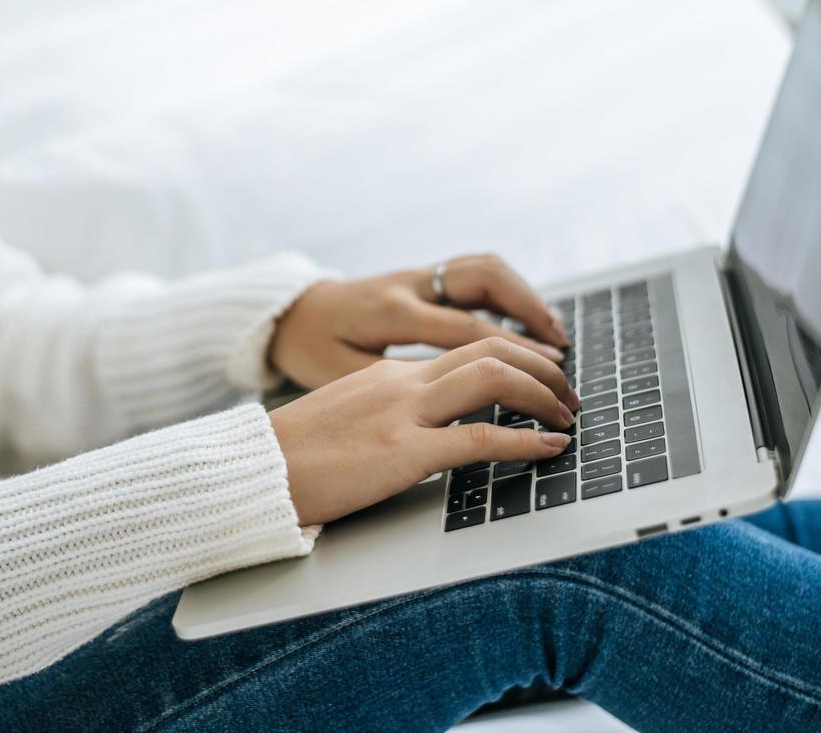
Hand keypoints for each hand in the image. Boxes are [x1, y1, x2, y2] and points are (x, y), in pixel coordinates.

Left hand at [269, 253, 569, 389]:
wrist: (285, 313)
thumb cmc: (309, 351)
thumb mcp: (340, 375)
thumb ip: (392, 386)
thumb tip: (448, 409)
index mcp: (390, 313)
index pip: (468, 331)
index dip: (514, 357)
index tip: (549, 379)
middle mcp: (408, 286)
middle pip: (485, 286)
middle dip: (531, 319)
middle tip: (562, 362)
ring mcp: (416, 276)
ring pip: (484, 270)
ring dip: (525, 298)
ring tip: (555, 337)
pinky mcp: (420, 278)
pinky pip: (473, 274)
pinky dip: (507, 292)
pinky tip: (525, 320)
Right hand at [269, 337, 579, 524]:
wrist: (251, 472)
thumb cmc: (295, 457)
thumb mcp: (350, 419)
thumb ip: (391, 415)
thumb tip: (432, 433)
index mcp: (389, 373)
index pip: (467, 348)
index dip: (516, 359)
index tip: (542, 379)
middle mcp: (401, 381)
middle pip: (490, 349)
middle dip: (541, 367)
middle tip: (569, 392)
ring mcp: (403, 413)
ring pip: (492, 378)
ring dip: (542, 394)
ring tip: (567, 416)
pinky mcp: (402, 453)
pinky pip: (478, 438)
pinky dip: (524, 440)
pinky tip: (549, 448)